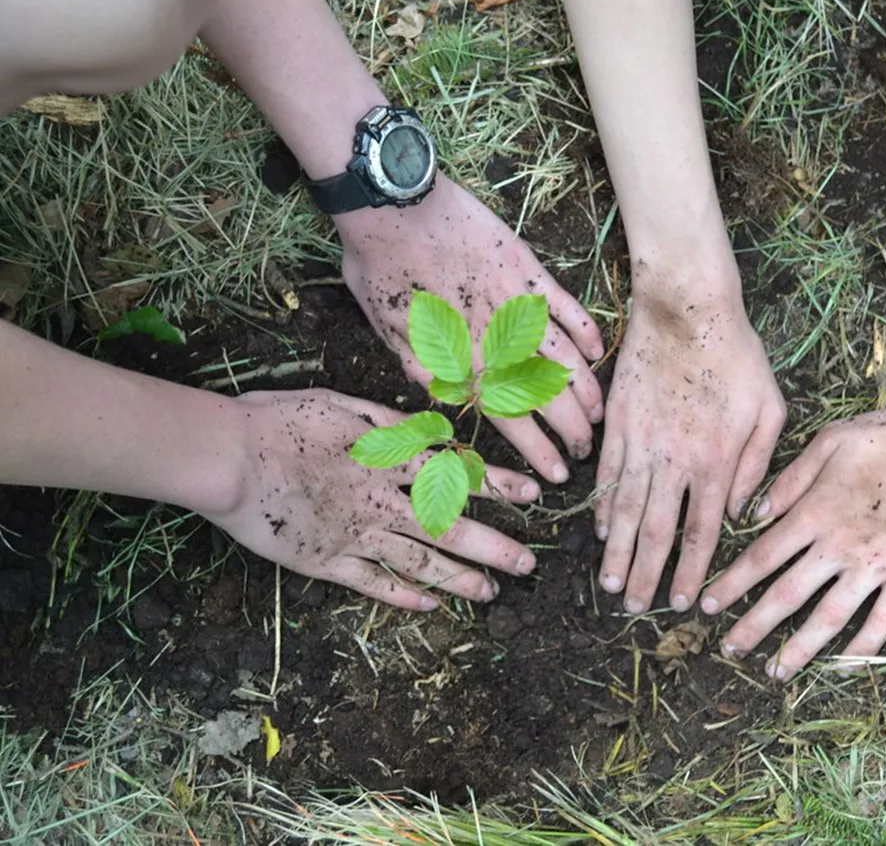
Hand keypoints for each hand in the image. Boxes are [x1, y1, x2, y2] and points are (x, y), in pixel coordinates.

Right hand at [201, 389, 541, 608]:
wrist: (227, 458)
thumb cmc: (279, 420)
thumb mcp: (340, 404)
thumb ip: (389, 420)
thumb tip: (432, 427)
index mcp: (386, 458)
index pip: (456, 473)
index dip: (497, 485)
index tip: (533, 495)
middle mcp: (380, 501)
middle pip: (448, 527)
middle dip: (493, 548)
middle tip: (528, 566)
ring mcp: (354, 535)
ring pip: (418, 561)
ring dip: (458, 579)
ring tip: (491, 595)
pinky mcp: (325, 562)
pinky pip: (371, 583)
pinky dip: (402, 596)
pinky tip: (429, 606)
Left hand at [336, 175, 605, 482]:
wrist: (392, 204)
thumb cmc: (380, 268)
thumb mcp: (389, 333)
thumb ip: (423, 372)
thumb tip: (448, 408)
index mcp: (461, 361)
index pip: (511, 421)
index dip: (538, 452)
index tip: (555, 476)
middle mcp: (496, 340)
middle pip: (548, 397)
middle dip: (573, 432)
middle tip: (586, 453)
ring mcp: (518, 304)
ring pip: (565, 359)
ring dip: (587, 391)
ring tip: (600, 416)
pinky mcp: (528, 270)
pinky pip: (568, 307)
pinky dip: (586, 332)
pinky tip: (598, 354)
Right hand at [596, 294, 785, 613]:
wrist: (687, 308)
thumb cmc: (738, 354)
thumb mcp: (771, 408)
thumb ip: (758, 464)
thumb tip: (740, 510)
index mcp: (718, 460)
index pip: (702, 530)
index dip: (691, 571)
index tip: (684, 602)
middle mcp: (676, 460)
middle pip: (659, 531)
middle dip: (648, 575)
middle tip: (636, 607)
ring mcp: (642, 442)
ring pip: (628, 510)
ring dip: (619, 552)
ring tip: (611, 584)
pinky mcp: (618, 423)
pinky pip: (609, 474)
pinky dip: (605, 506)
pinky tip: (602, 530)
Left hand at [700, 401, 885, 679]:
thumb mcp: (833, 440)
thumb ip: (791, 478)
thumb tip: (756, 512)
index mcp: (815, 511)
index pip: (760, 556)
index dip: (731, 584)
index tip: (709, 605)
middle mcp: (838, 545)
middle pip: (785, 593)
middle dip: (752, 625)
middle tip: (728, 649)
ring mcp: (875, 565)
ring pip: (828, 616)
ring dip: (799, 648)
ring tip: (776, 672)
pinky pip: (883, 620)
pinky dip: (863, 647)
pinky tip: (845, 666)